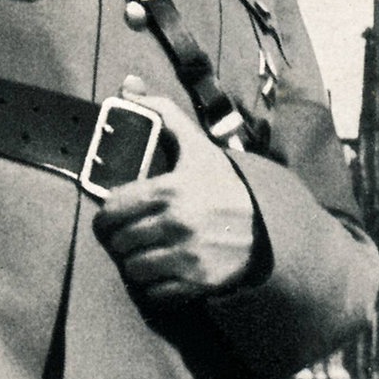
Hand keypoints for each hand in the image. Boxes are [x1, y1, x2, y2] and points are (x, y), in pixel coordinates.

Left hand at [91, 78, 256, 302]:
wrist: (269, 227)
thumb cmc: (227, 185)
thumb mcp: (198, 147)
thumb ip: (163, 115)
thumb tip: (128, 86)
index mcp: (170, 191)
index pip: (113, 210)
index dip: (109, 213)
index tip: (115, 214)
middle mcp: (176, 225)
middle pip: (119, 241)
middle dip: (120, 237)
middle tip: (128, 233)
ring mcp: (186, 257)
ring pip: (132, 268)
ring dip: (134, 261)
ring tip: (143, 251)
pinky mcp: (196, 283)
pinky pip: (153, 292)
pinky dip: (153, 284)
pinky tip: (162, 270)